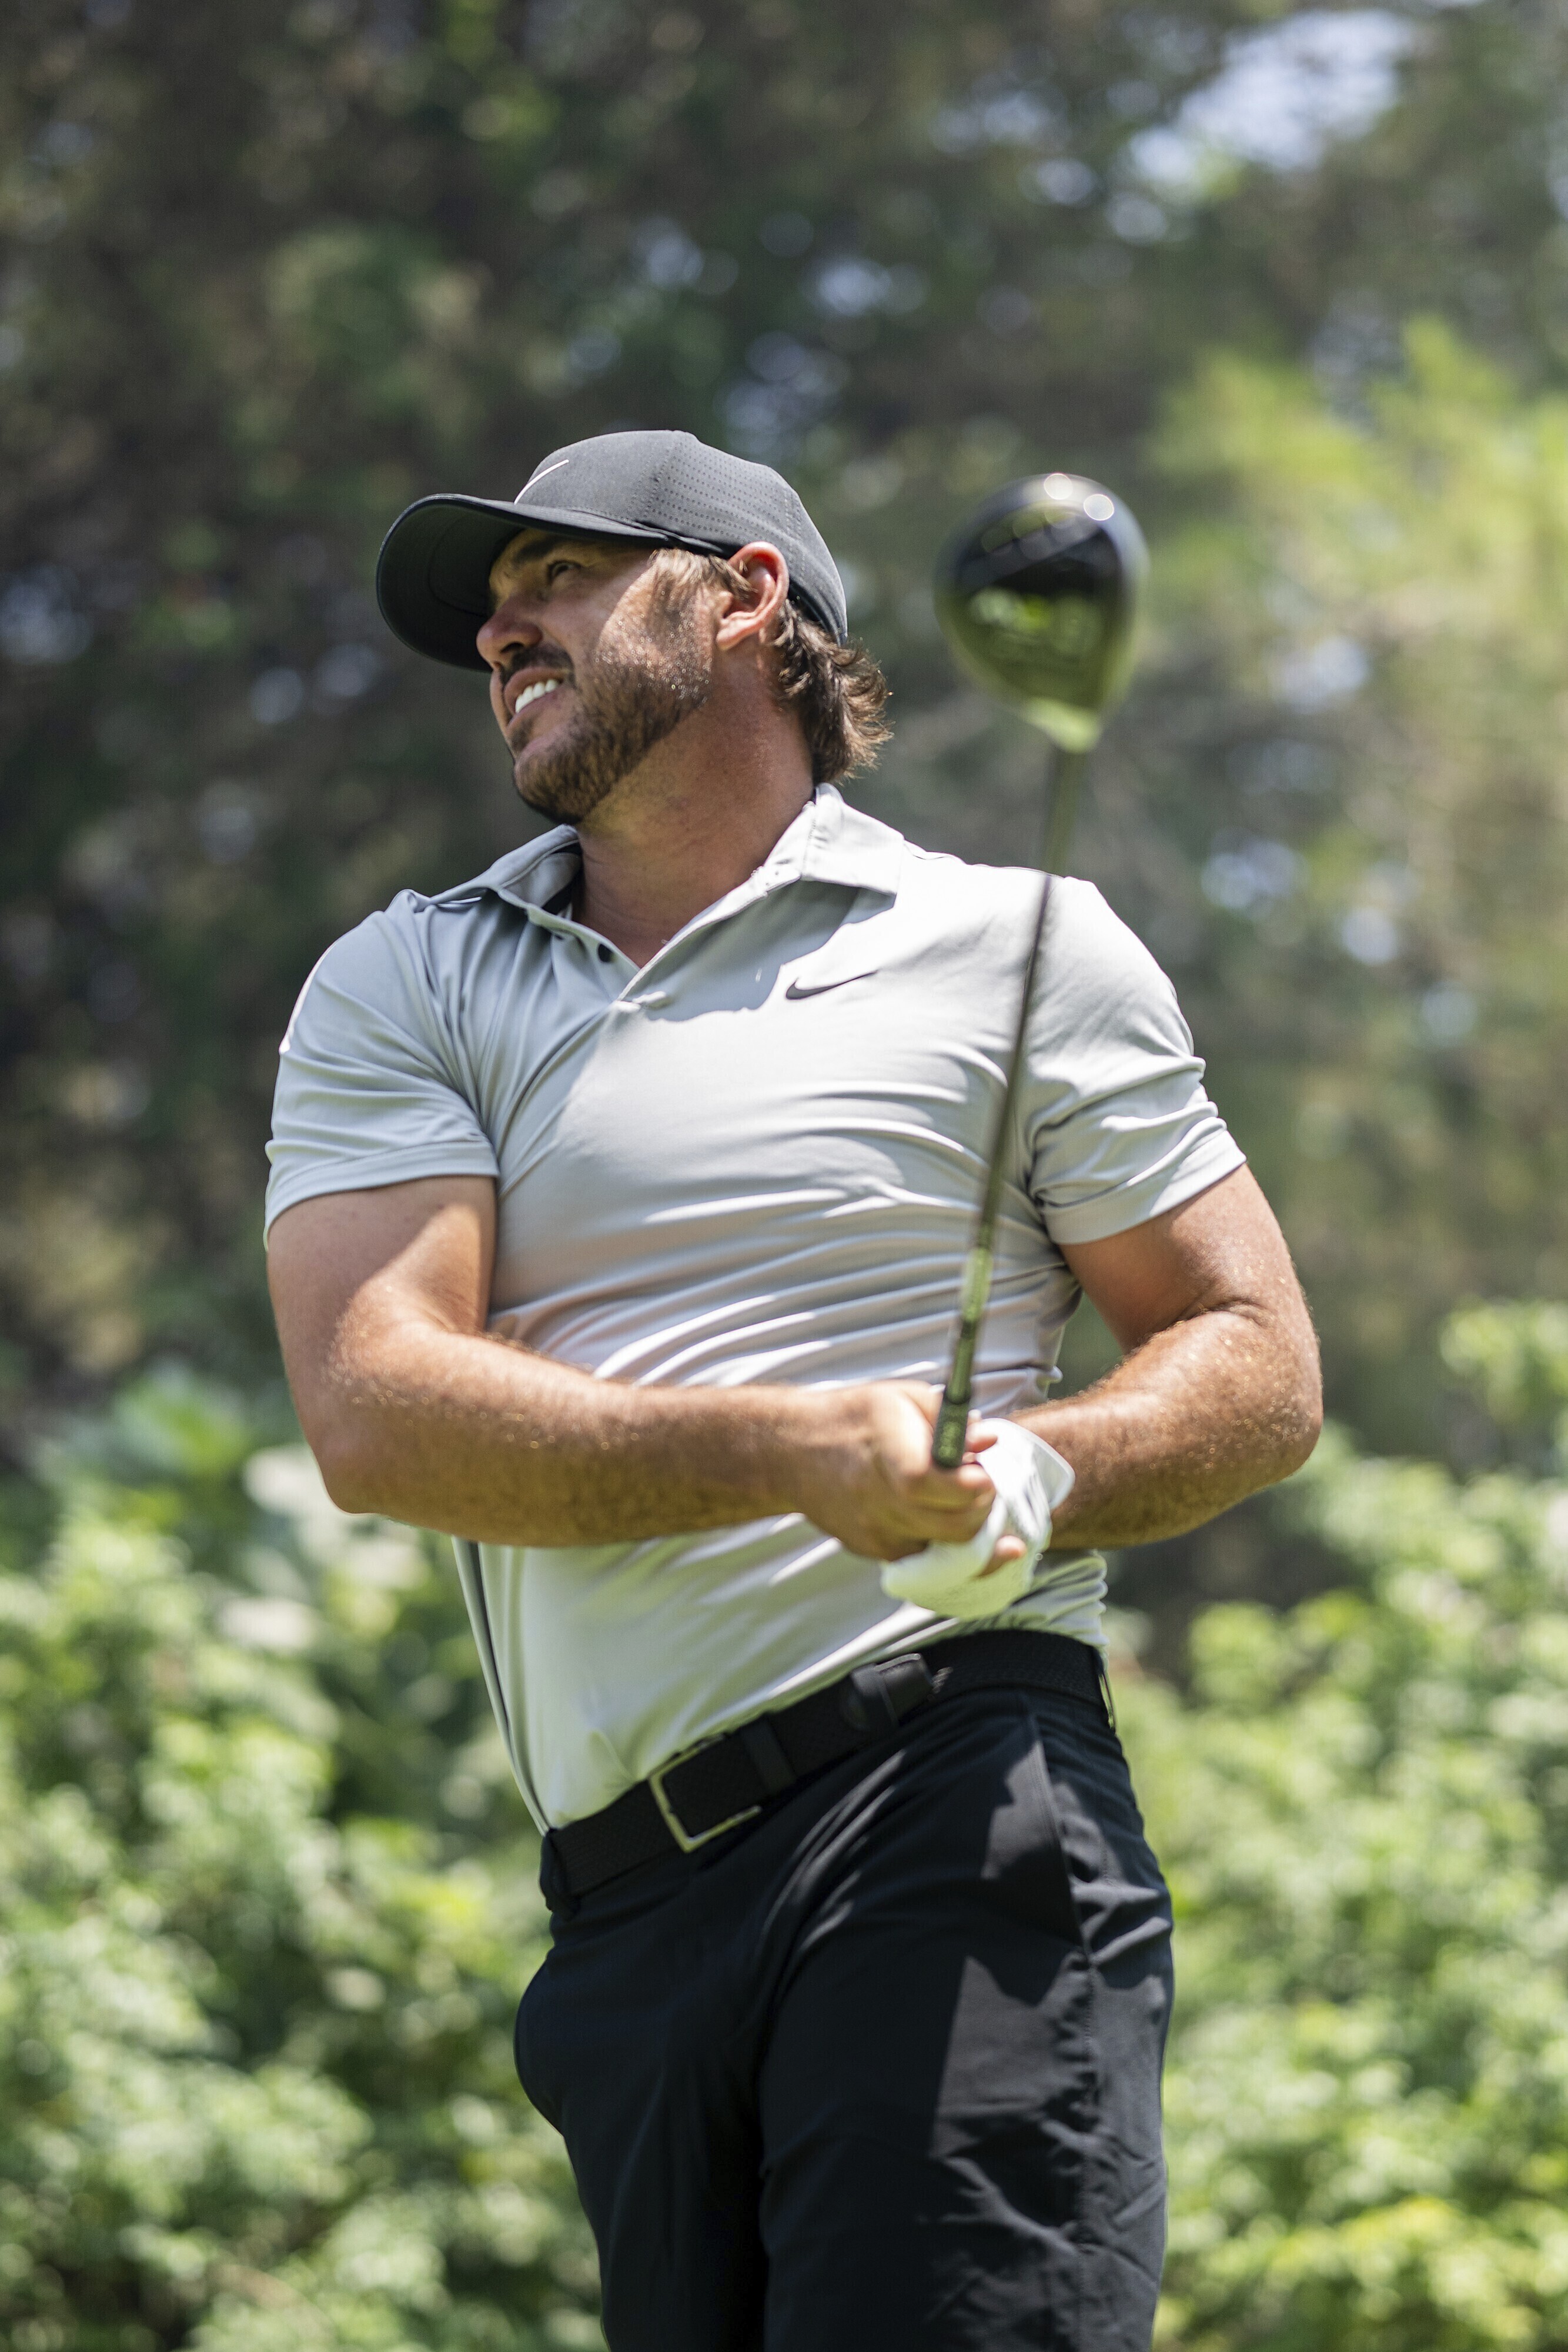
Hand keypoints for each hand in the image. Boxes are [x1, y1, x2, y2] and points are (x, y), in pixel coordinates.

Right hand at [785, 1381, 1026, 1569]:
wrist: (794, 1453)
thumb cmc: (855, 1418)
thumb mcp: (901, 1398)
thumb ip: (949, 1418)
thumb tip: (987, 1441)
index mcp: (890, 1457)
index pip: (936, 1486)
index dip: (973, 1486)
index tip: (982, 1474)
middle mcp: (882, 1502)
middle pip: (956, 1528)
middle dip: (982, 1509)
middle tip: (978, 1484)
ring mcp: (878, 1534)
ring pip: (947, 1552)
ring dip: (965, 1527)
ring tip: (957, 1497)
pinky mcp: (875, 1552)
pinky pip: (925, 1558)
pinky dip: (939, 1540)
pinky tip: (931, 1512)